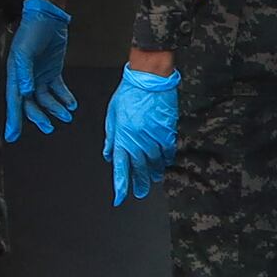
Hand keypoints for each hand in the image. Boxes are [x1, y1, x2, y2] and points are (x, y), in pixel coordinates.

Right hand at [2, 0, 79, 139]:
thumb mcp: (25, 51)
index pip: (14, 101)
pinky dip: (64, 97)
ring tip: (66, 116)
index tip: (13, 136)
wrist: (48, 17)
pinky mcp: (52, 71)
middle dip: (39, 116)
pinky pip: (58, 89)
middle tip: (49, 127)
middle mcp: (26, 78)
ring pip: (46, 99)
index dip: (14, 119)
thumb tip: (24, 93)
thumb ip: (24, 73)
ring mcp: (39, 76)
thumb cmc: (32, 31)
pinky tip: (71, 104)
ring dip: (55, 108)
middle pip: (30, 104)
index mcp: (15, 75)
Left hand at [104, 65, 181, 205]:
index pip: (121, 168)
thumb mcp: (112, 114)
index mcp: (122, 138)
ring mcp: (154, 138)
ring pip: (154, 163)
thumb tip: (109, 154)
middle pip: (139, 169)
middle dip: (139, 183)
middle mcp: (138, 141)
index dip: (121, 185)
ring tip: (153, 180)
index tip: (120, 197)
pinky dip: (165, 159)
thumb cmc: (129, 93)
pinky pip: (167, 151)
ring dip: (153, 173)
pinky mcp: (167, 132)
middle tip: (140, 192)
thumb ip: (111, 137)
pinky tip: (164, 164)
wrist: (149, 79)